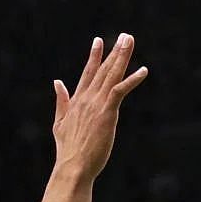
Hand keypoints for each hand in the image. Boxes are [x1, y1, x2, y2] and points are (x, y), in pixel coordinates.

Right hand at [51, 34, 148, 180]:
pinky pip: (120, 90)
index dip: (94, 56)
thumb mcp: (60, 122)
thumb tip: (57, 82)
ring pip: (112, 75)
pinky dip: (132, 80)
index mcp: (77, 100)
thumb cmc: (68, 149)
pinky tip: (143, 70)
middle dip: (114, 51)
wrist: (72, 166)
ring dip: (122, 57)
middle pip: (103, 70)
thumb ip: (61, 101)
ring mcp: (97, 104)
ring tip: (129, 41)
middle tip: (124, 36)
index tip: (98, 41)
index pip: (87, 73)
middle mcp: (87, 98)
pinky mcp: (107, 112)